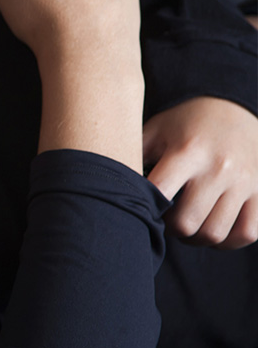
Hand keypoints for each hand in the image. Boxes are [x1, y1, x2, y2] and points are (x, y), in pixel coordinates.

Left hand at [145, 97, 257, 247]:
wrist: (233, 106)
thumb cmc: (184, 124)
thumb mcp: (154, 130)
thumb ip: (131, 157)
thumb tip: (105, 187)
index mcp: (187, 151)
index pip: (159, 195)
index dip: (145, 209)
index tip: (143, 207)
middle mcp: (219, 167)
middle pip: (187, 223)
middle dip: (170, 229)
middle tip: (166, 220)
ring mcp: (244, 181)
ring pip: (215, 234)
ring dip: (196, 238)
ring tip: (187, 225)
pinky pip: (247, 233)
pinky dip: (228, 241)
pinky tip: (213, 229)